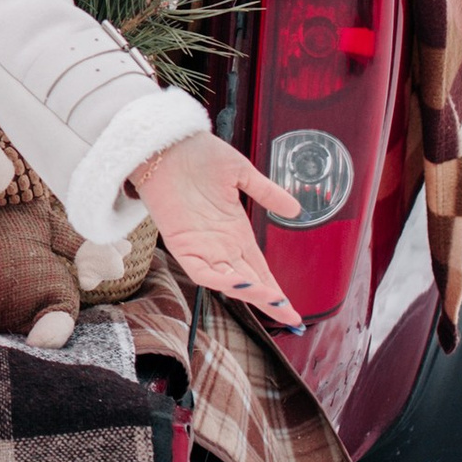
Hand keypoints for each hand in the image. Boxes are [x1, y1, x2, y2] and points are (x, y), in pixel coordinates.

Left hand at [133, 129, 303, 328]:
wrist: (165, 143)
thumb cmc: (198, 154)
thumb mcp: (240, 173)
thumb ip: (267, 192)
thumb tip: (296, 209)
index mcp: (235, 231)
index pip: (259, 269)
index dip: (275, 289)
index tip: (293, 310)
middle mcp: (220, 245)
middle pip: (248, 282)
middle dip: (268, 301)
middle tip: (289, 318)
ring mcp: (200, 246)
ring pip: (227, 281)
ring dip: (249, 293)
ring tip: (272, 299)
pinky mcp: (180, 244)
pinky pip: (201, 271)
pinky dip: (220, 281)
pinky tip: (241, 285)